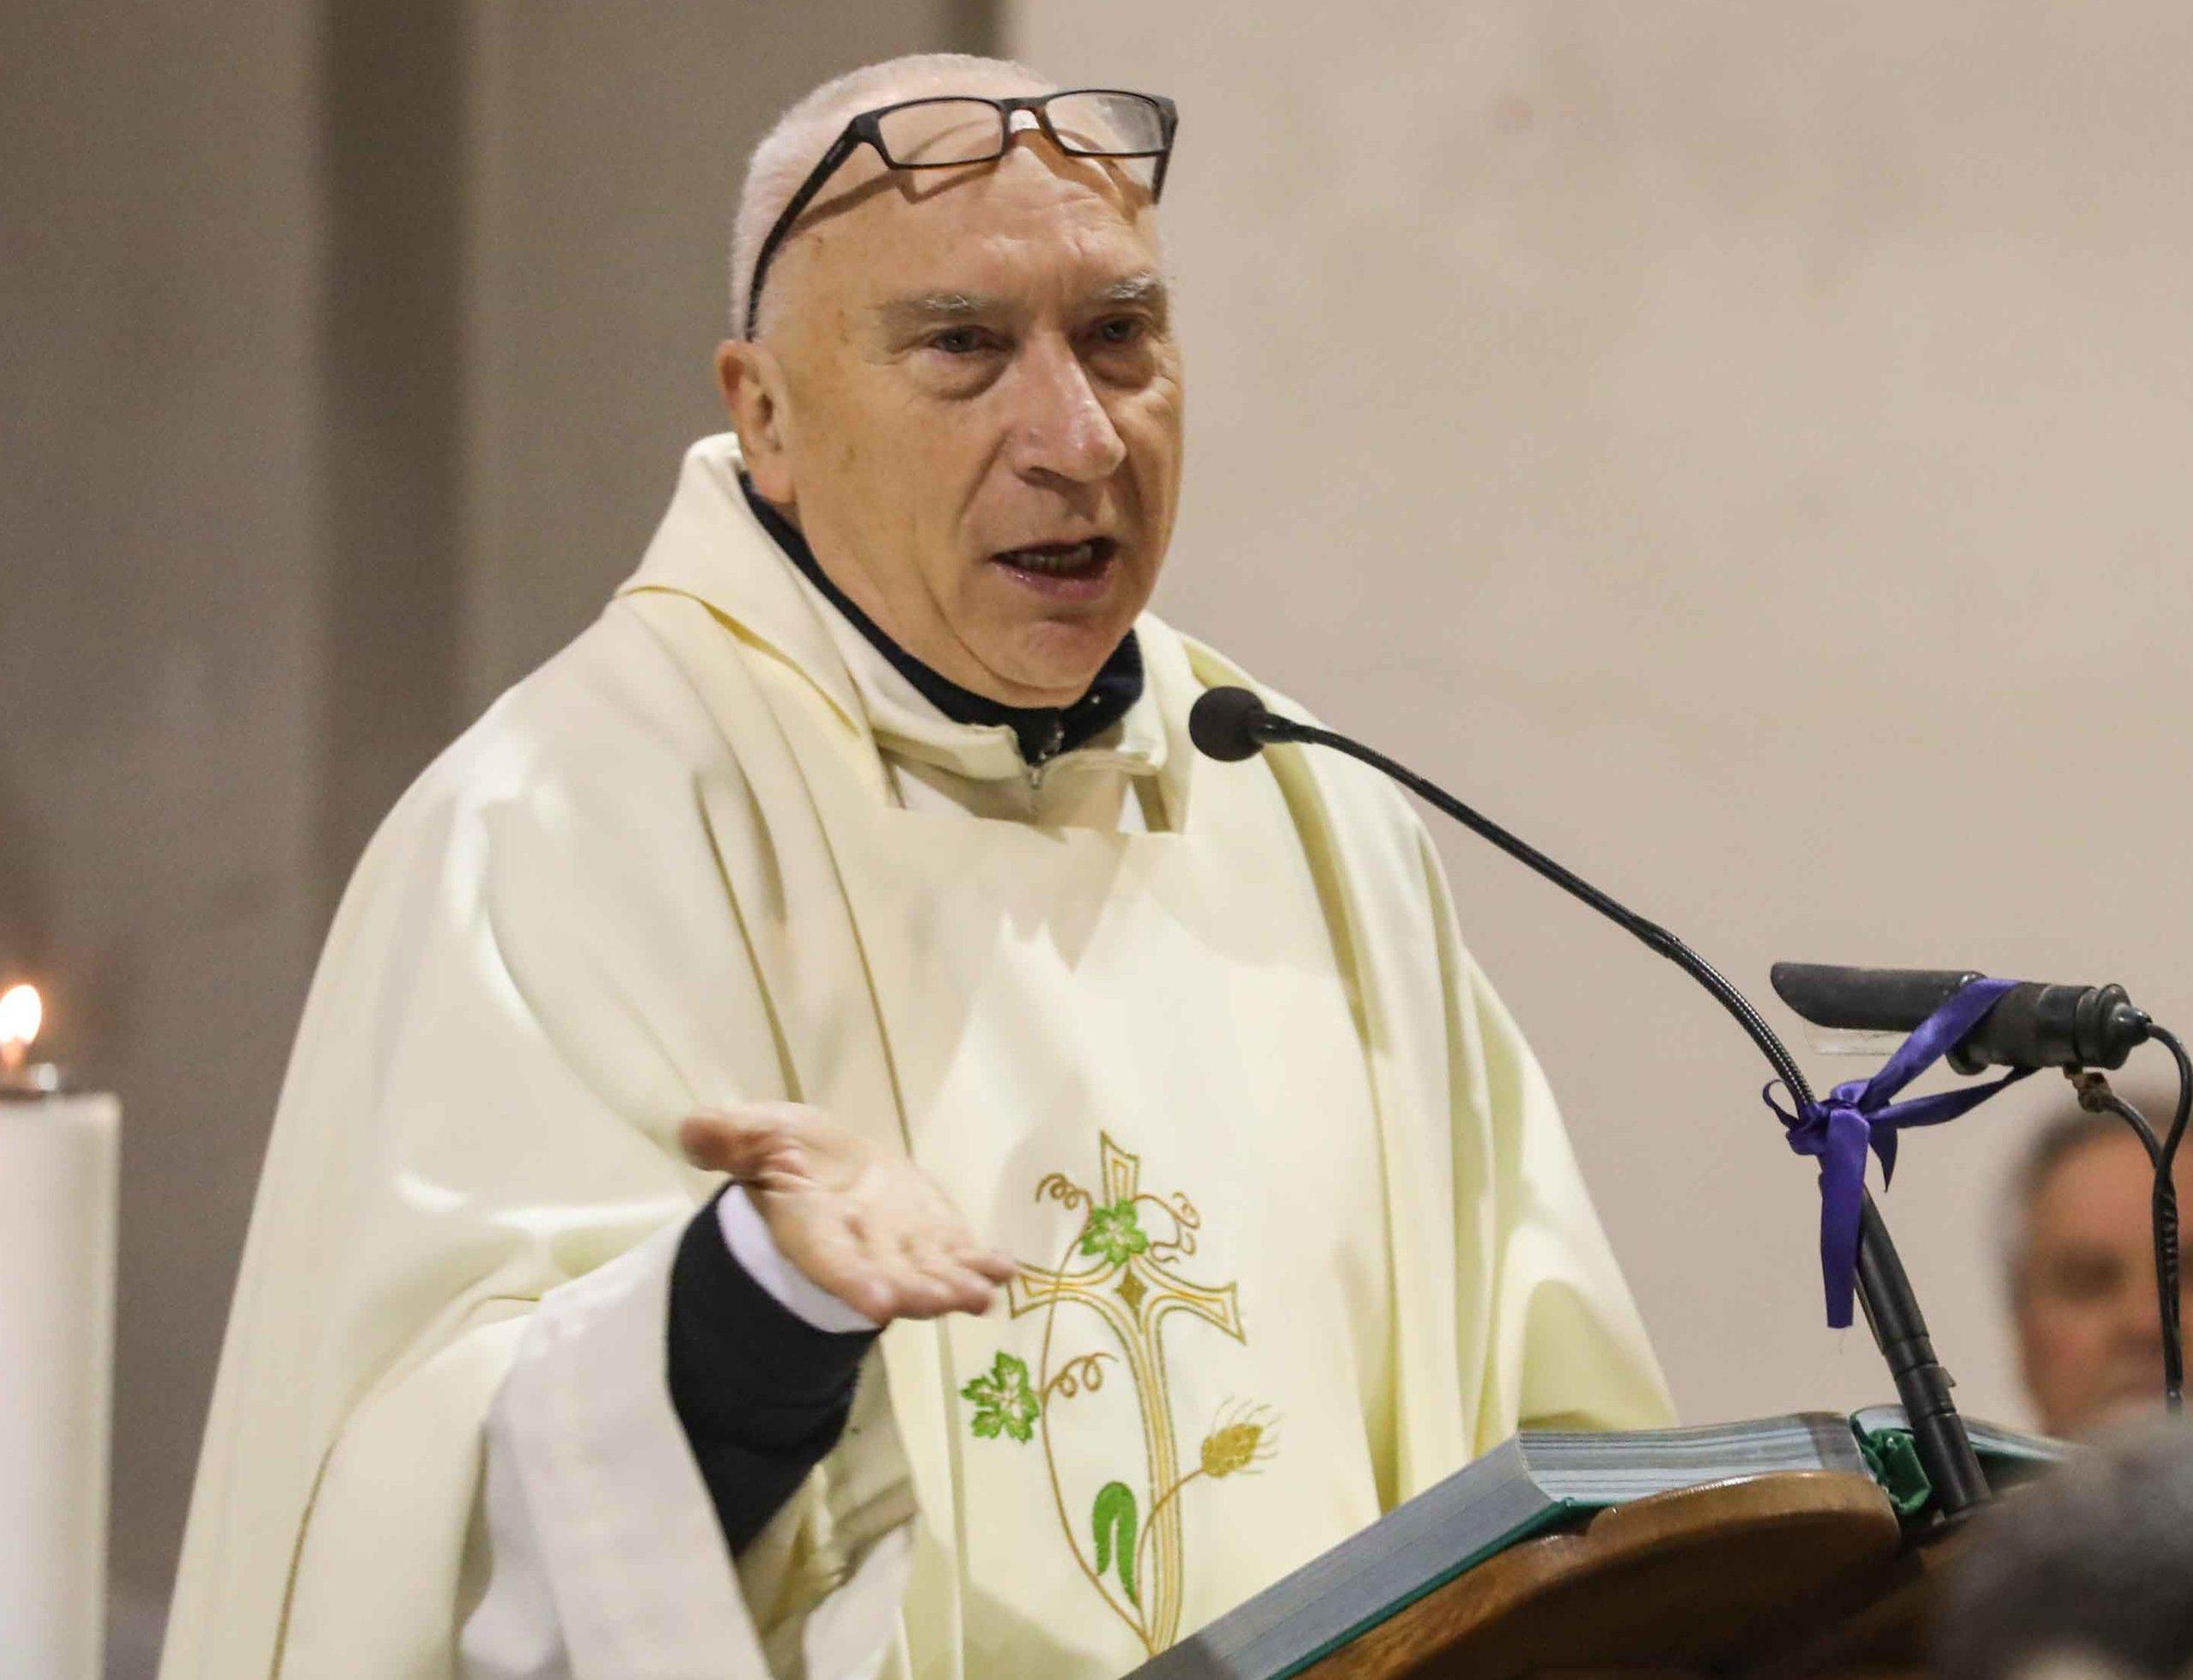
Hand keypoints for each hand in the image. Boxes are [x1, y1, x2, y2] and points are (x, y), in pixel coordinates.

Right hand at [679, 1103, 1017, 1325]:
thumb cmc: (789, 1153)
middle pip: (889, 1278)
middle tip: (944, 1300)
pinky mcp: (934, 1236)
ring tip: (981, 1293)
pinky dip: (982, 1263)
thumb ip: (729, 1138)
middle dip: (916, 1291)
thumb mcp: (756, 1133)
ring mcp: (902, 1248)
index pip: (829, 1262)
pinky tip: (1006, 1269)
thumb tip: (691, 1129)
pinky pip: (959, 1254)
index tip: (877, 1301)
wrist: (830, 1166)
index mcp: (812, 1229)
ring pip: (929, 1273)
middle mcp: (860, 1250)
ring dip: (955, 1285)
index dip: (852, 1281)